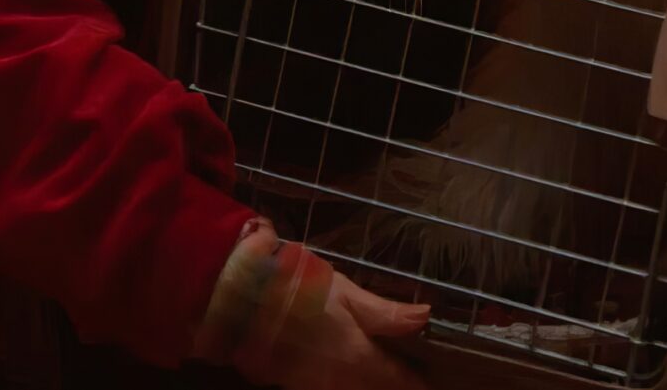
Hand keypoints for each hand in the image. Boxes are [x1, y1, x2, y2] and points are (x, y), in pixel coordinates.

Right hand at [238, 270, 429, 389]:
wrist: (237, 302)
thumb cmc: (296, 287)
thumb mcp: (344, 292)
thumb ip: (384, 313)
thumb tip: (426, 318)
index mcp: (359, 358)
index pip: (398, 381)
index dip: (416, 383)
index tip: (429, 381)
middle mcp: (340, 381)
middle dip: (393, 387)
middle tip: (408, 380)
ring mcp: (314, 386)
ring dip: (367, 386)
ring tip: (379, 377)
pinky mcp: (292, 385)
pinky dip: (343, 386)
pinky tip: (347, 376)